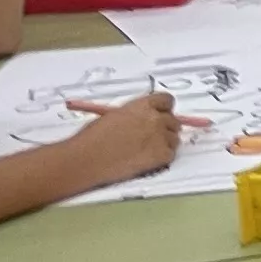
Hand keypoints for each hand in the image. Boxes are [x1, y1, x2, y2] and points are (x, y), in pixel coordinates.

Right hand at [58, 90, 178, 187]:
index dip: (164, 109)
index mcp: (142, 106)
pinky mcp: (161, 155)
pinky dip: (162, 158)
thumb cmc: (92, 138)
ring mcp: (160, 137)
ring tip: (146, 151)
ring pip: (174, 139)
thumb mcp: (112, 116)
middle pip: (173, 121)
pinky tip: (147, 161)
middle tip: (150, 139)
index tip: (159, 116)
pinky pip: (170, 154)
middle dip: (164, 128)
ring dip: (165, 143)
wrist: (86, 159)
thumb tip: (140, 120)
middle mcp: (155, 119)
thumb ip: (132, 115)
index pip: (167, 100)